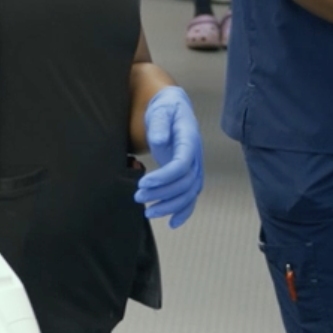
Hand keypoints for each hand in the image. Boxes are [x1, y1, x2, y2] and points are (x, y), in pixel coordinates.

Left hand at [134, 87, 203, 227]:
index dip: (164, 178)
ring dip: (169, 206)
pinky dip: (183, 211)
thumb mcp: (160, 111)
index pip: (182, 165)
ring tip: (147, 211)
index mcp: (189, 141)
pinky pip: (190, 197)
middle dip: (161, 194)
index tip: (143, 183)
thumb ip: (160, 125)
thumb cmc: (165, 109)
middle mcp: (195, 157)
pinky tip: (172, 223)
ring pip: (187, 194)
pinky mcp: (188, 175)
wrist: (174, 108)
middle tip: (138, 196)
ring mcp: (194, 167)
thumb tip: (159, 142)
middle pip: (184, 183)